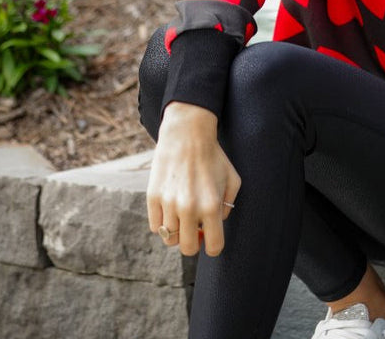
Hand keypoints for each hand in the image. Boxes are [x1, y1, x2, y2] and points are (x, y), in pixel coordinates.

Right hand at [146, 101, 240, 257]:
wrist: (187, 135)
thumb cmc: (213, 158)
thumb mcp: (232, 180)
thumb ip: (228, 207)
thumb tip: (214, 226)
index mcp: (211, 206)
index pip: (214, 247)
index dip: (213, 246)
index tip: (211, 239)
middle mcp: (189, 208)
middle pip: (188, 249)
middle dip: (193, 242)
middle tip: (195, 228)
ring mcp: (168, 204)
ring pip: (169, 239)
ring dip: (177, 231)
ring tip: (182, 215)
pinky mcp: (152, 198)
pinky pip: (155, 227)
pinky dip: (162, 222)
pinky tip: (170, 207)